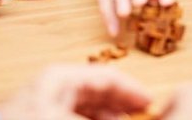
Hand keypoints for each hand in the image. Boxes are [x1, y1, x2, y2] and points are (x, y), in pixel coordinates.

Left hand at [0, 64, 150, 119]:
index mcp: (63, 76)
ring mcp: (48, 102)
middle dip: (122, 105)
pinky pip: (76, 115)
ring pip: (89, 106)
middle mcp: (57, 86)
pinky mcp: (41, 116)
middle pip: (100, 92)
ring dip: (108, 115)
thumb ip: (99, 117)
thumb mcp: (65, 119)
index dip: (132, 89)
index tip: (150, 102)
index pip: (107, 76)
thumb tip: (124, 118)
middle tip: (141, 115)